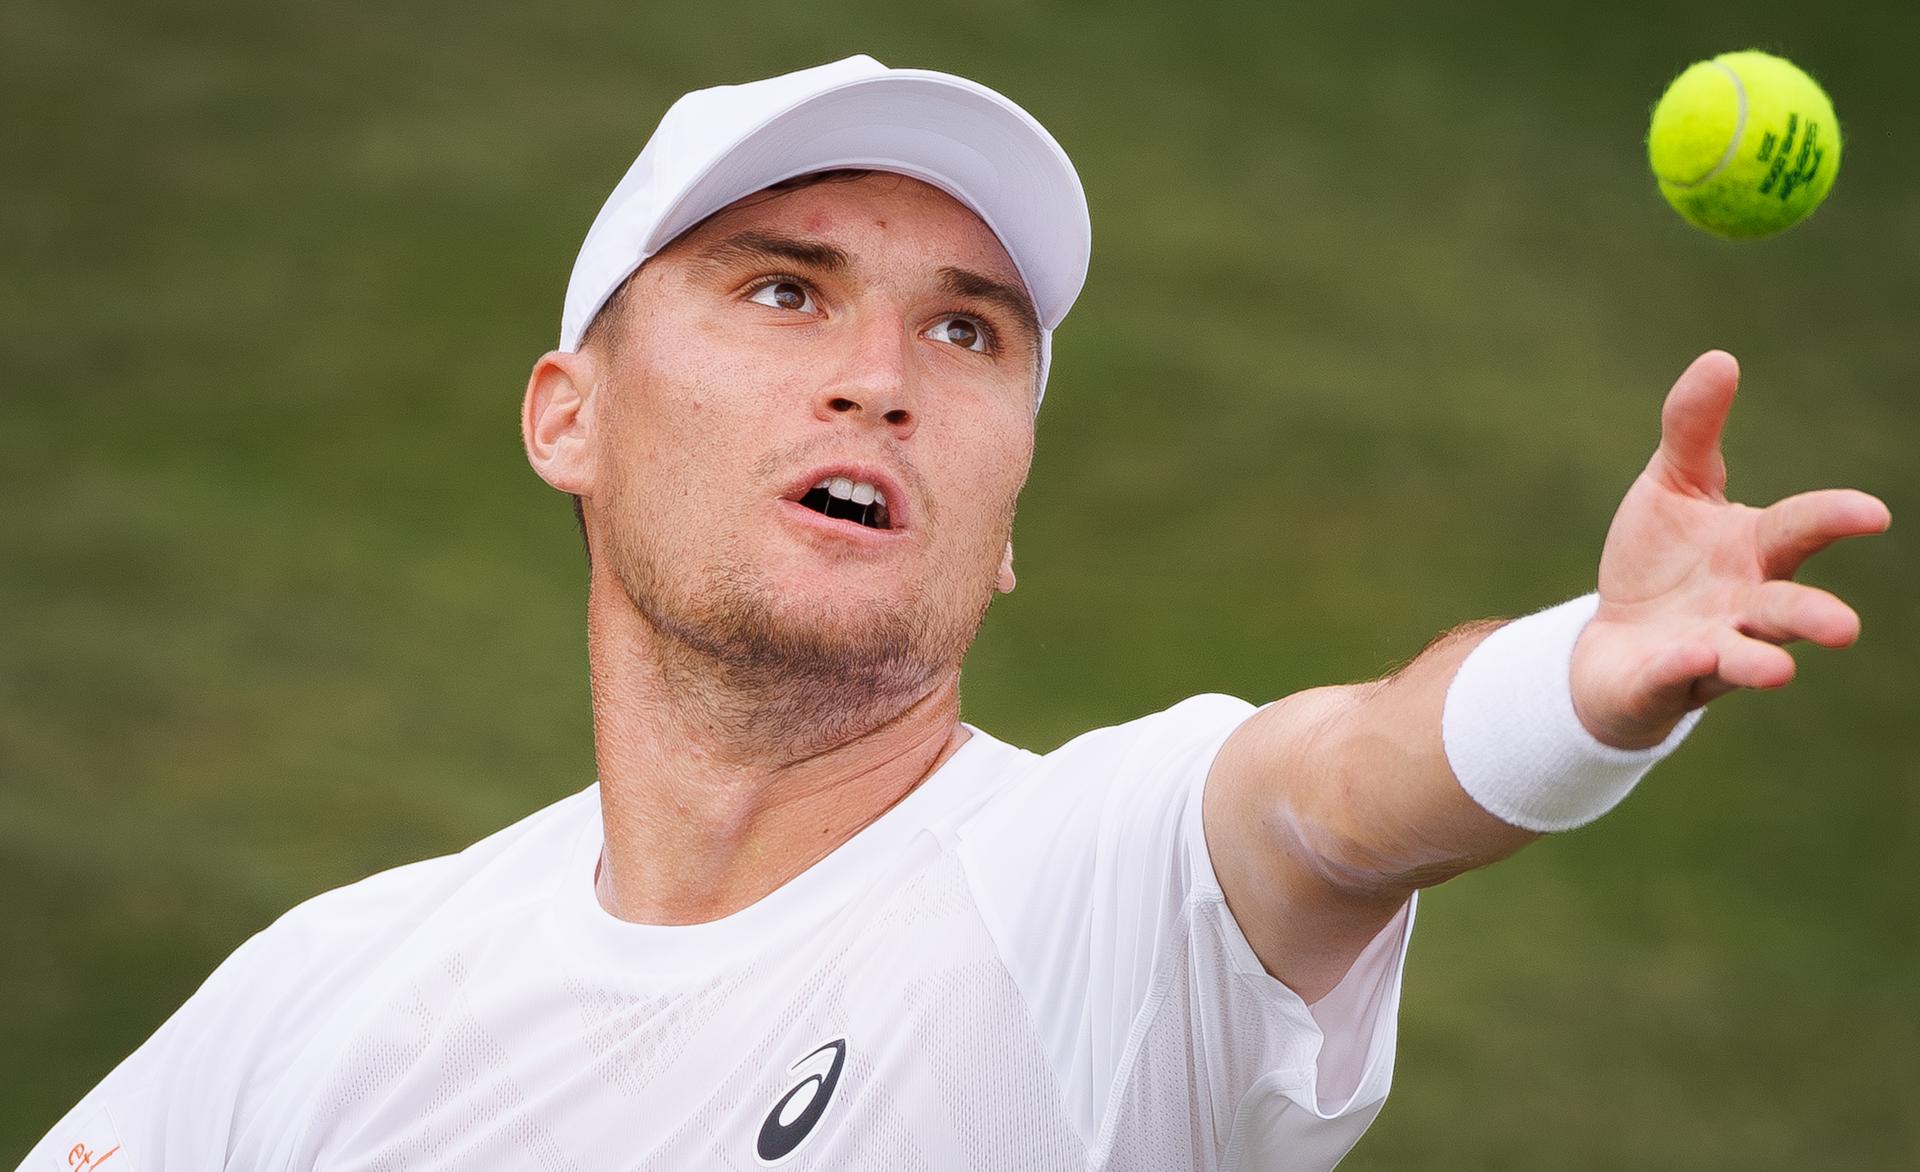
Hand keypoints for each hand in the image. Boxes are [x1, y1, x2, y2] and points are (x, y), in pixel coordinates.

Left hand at [1569, 351, 1890, 748]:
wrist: (1611, 643)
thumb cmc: (1658, 561)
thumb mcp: (1670, 486)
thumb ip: (1693, 431)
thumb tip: (1720, 357)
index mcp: (1754, 550)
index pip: (1801, 529)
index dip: (1834, 519)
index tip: (1872, 514)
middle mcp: (1744, 605)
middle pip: (1786, 608)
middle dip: (1813, 616)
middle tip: (1844, 628)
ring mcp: (1708, 647)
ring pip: (1742, 657)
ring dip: (1758, 662)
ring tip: (1780, 671)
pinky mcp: (1662, 680)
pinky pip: (1673, 675)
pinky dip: (1680, 667)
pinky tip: (1687, 656)